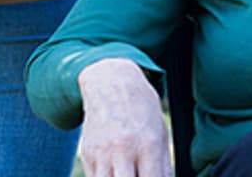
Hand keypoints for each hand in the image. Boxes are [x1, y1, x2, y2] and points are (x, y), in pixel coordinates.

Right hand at [77, 58, 171, 176]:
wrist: (111, 83)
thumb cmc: (141, 110)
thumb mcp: (160, 134)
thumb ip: (164, 168)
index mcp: (148, 146)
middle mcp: (124, 150)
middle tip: (137, 176)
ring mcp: (102, 153)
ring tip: (126, 173)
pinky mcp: (88, 154)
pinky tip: (114, 173)